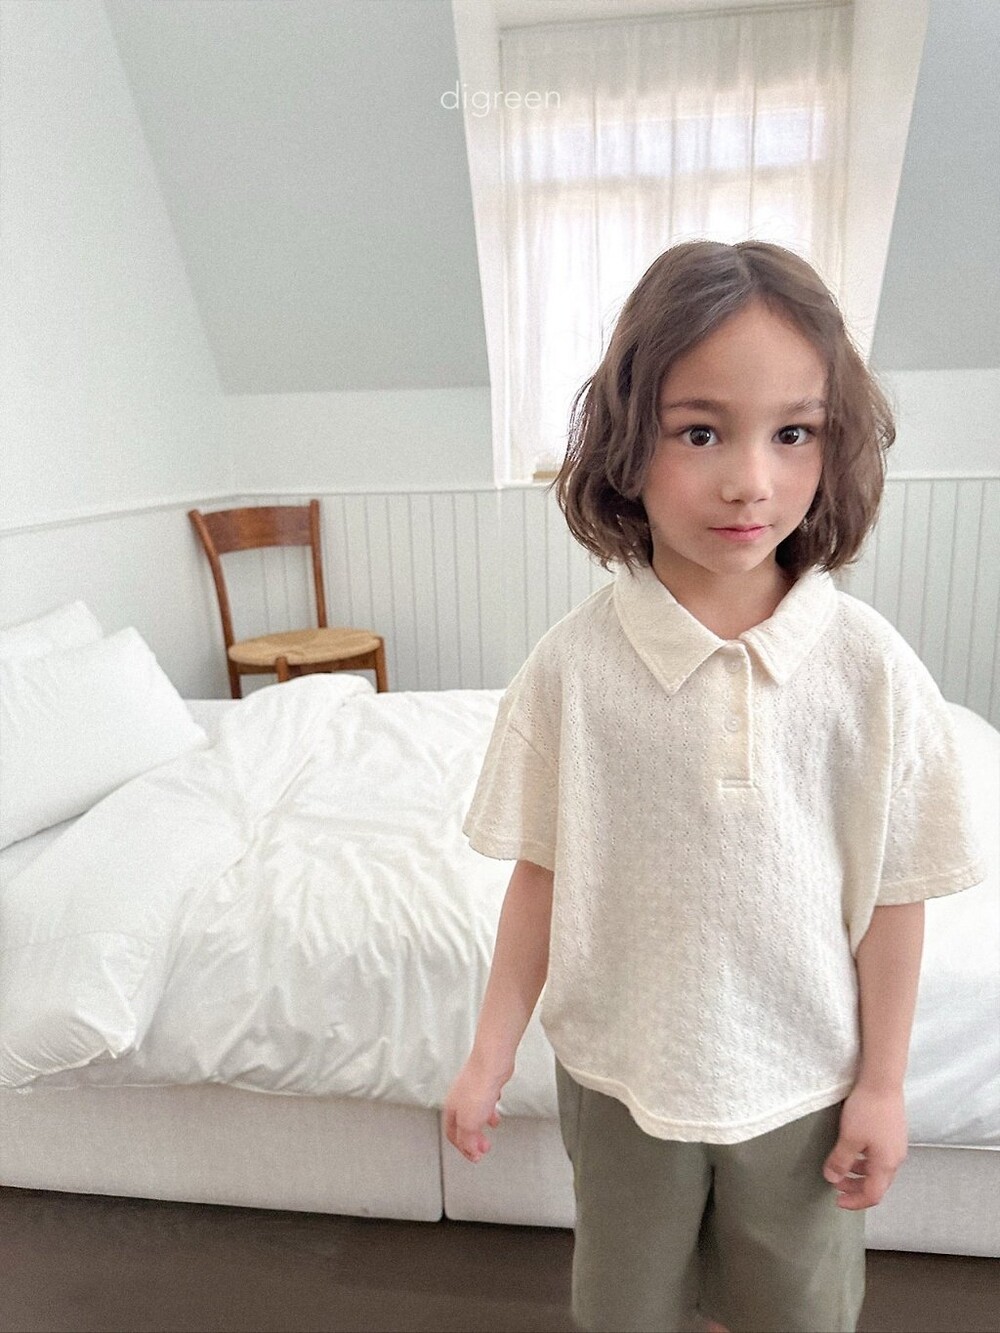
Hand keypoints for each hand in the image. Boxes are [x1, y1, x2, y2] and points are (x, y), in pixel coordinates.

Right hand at [443, 1056, 506, 1163]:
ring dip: (482, 1124)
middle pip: (463, 1125)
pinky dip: (490, 1110)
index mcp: (451, 1110)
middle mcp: (459, 1100)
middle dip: (474, 1138)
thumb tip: (471, 1152)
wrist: (491, 1064)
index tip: (474, 1157)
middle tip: (484, 1148)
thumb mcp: (469, 1123)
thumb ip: (468, 1140)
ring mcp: (471, 1091)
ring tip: (491, 1127)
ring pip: (474, 1113)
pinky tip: (496, 1110)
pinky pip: (485, 1101)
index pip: (452, 1135)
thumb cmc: (478, 1088)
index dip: (463, 1149)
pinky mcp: (485, 1085)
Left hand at [822, 1085, 907, 1209]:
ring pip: (878, 1169)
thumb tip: (832, 1178)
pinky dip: (865, 1160)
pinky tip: (854, 1148)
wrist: (883, 1081)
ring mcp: (896, 1145)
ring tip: (842, 1166)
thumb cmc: (867, 1110)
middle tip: (836, 1184)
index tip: (837, 1200)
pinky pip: (880, 1155)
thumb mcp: (849, 1138)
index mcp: (886, 1164)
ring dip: (859, 1173)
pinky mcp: (893, 1132)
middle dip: (856, 1187)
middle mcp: (896, 1158)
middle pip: (877, 1184)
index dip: (855, 1202)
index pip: (873, 1195)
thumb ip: (840, 1161)